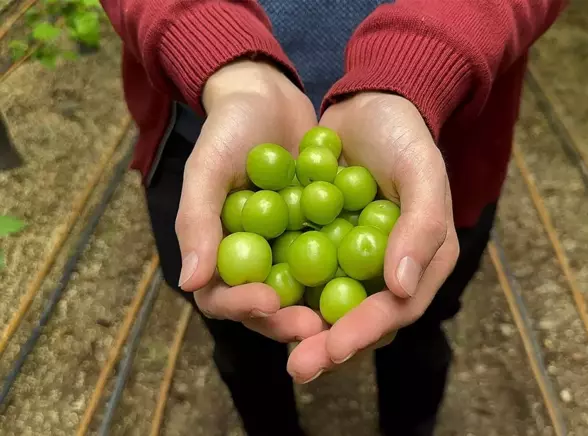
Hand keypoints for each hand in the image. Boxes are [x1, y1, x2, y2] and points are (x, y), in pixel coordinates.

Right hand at [176, 60, 325, 341]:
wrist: (267, 97)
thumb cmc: (228, 129)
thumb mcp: (207, 167)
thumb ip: (197, 220)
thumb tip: (190, 282)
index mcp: (218, 253)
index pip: (222, 297)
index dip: (242, 307)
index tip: (268, 301)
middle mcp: (253, 260)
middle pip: (267, 307)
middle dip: (289, 321)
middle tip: (317, 326)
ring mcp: (287, 250)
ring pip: (303, 293)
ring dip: (322, 308)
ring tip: (348, 314)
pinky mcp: (319, 236)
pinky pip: (333, 261)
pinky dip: (347, 271)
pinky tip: (373, 277)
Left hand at [286, 93, 459, 382]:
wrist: (366, 103)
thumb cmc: (403, 135)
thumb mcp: (422, 171)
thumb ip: (420, 227)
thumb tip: (401, 289)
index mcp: (421, 261)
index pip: (396, 309)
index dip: (365, 332)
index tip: (333, 347)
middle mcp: (386, 270)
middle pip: (358, 320)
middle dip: (327, 345)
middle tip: (298, 365)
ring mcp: (351, 260)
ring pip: (326, 306)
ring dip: (300, 327)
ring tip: (274, 341)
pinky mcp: (321, 245)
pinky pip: (302, 275)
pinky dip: (283, 289)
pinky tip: (257, 301)